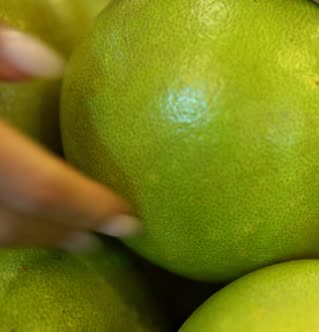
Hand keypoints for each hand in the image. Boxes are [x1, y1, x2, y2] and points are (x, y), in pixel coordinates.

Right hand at [0, 26, 139, 250]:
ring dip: (30, 239)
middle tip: (105, 238)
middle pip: (10, 225)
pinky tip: (22, 221)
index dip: (87, 208)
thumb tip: (49, 64)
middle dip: (60, 234)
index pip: (38, 187)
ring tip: (71, 237)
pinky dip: (2, 228)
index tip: (130, 221)